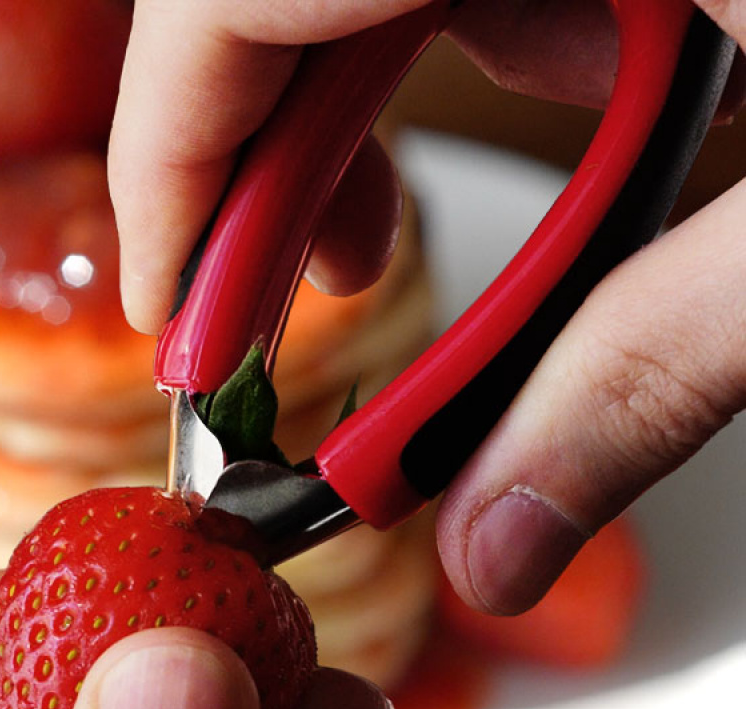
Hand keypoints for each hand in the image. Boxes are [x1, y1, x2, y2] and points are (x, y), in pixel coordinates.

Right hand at [108, 0, 745, 614]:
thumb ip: (644, 376)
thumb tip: (494, 552)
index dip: (165, 173)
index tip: (181, 338)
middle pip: (255, 3)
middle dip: (240, 180)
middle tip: (256, 327)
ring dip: (335, 127)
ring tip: (354, 256)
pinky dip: (448, 53)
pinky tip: (534, 107)